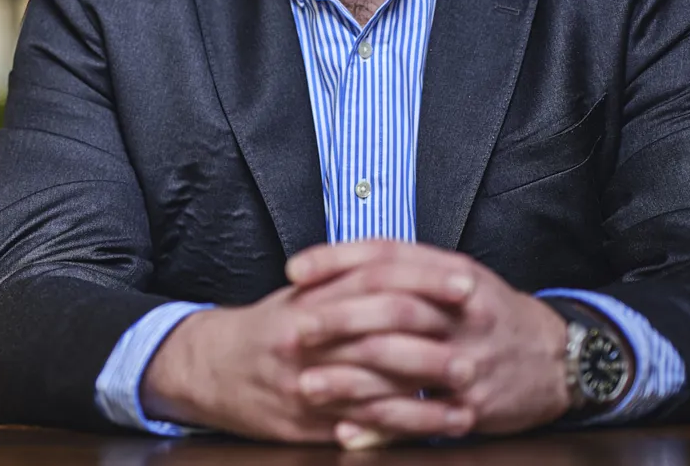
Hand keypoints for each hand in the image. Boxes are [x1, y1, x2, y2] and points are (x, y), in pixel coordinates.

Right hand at [141, 266, 477, 444]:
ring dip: (428, 393)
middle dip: (435, 340)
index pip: (376, 280)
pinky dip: (404, 427)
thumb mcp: (301, 293)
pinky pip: (362, 426)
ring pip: (376, 386)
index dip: (425, 279)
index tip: (466, 282)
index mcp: (310, 300)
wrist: (209, 369)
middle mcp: (307, 339)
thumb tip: (406, 262)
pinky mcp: (305, 422)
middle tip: (480, 344)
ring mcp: (305, 383)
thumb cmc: (267, 328)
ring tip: (471, 391)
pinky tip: (437, 424)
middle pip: (380, 333)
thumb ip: (345, 277)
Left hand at [287, 240, 573, 443]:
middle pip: (392, 307)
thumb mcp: (455, 276)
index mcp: (453, 272)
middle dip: (338, 317)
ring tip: (307, 384)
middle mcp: (463, 312)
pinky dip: (381, 424)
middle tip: (295, 328)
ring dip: (349, 377)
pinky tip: (347, 427)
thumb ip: (403, 269)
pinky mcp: (475, 406)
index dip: (337, 259)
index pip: (388, 255)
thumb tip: (334, 267)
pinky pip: (422, 417)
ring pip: (402, 364)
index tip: (294, 269)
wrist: (557, 358)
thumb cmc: (488, 314)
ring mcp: (470, 360)